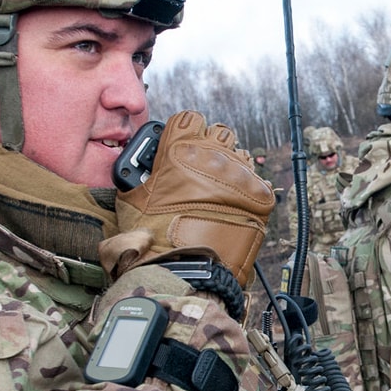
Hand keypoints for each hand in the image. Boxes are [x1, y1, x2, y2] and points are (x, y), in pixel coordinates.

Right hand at [113, 111, 275, 283]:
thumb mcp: (132, 200)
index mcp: (179, 149)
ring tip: (217, 194)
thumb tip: (141, 174)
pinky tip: (234, 208)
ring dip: (229, 169)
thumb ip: (140, 176)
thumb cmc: (154, 239)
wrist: (186, 271)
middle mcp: (212, 155)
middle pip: (220, 134)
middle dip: (211, 146)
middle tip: (201, 168)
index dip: (186, 131)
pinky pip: (257, 182)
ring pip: (240, 156)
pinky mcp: (259, 195)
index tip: (183, 143)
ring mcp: (238, 174)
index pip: (190, 119)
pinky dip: (247, 192)